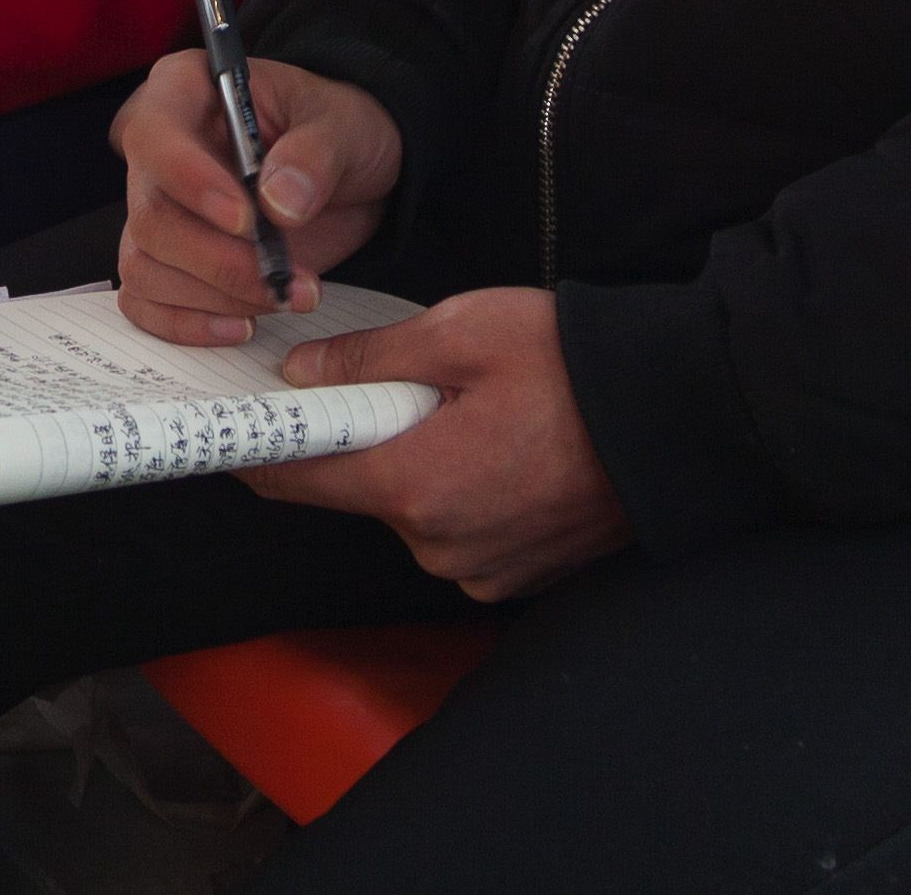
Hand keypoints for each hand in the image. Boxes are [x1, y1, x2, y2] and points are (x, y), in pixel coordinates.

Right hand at [111, 50, 401, 343]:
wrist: (352, 177)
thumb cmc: (336, 131)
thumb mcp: (344, 126)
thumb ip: (315, 155)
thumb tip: (280, 202)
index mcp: (184, 92)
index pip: (155, 134)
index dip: (190, 181)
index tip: (246, 220)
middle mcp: (158, 152)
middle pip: (151, 216)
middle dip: (218, 261)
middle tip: (281, 279)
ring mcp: (159, 209)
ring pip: (146, 266)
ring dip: (215, 297)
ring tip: (283, 296)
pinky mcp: (168, 260)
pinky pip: (146, 302)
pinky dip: (189, 324)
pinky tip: (242, 325)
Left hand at [248, 289, 632, 601]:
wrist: (680, 419)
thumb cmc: (571, 366)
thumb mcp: (460, 333)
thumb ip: (368, 359)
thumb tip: (300, 379)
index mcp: (414, 486)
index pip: (296, 478)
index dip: (257, 446)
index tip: (230, 421)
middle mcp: (438, 547)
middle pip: (359, 490)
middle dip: (364, 436)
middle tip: (405, 380)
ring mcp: (480, 571)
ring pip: (411, 509)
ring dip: (418, 461)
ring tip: (475, 409)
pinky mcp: (516, 576)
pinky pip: (458, 531)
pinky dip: (462, 490)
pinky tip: (503, 447)